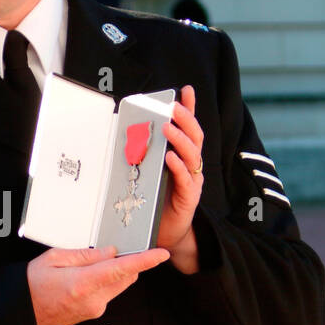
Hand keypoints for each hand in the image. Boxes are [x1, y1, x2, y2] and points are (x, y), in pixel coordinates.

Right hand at [27, 244, 170, 324]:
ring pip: (118, 285)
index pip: (122, 269)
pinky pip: (108, 293)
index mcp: (83, 284)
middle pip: (126, 277)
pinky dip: (105, 281)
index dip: (145, 260)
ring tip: (90, 264)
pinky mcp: (93, 313)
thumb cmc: (30, 287)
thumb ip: (85, 255)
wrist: (21, 315)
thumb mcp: (53, 259)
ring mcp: (94, 309)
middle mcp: (93, 300)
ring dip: (115, 272)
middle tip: (114, 249)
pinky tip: (86, 276)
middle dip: (127, 261)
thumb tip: (109, 252)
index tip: (161, 254)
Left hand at [156, 85, 203, 273]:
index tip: (186, 90)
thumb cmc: (155, 202)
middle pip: (195, 137)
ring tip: (169, 128)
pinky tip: (170, 158)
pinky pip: (186, 179)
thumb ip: (146, 154)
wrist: (165, 233)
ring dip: (180, 140)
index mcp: (182, 157)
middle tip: (173, 107)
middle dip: (186, 119)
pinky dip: (178, 167)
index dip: (190, 109)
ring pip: (192, 155)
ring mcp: (192, 181)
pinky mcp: (189, 198)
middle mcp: (191, 166)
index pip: (188, 129)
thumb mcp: (149, 173)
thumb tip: (130, 133)